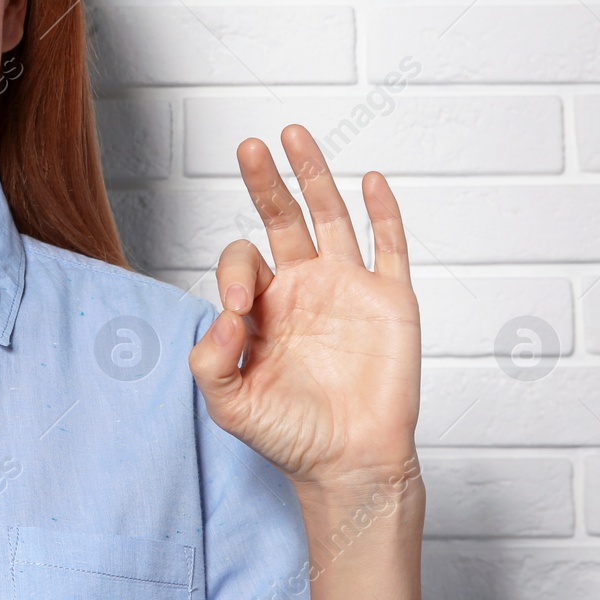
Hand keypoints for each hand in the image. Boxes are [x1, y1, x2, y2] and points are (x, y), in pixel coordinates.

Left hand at [188, 125, 420, 494]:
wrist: (348, 465)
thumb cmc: (290, 437)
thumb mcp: (229, 405)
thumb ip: (210, 362)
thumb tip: (222, 314)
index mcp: (264, 307)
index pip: (243, 260)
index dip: (235, 271)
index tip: (238, 308)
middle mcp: (304, 288)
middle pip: (282, 218)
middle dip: (265, 181)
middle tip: (249, 146)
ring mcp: (348, 289)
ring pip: (331, 217)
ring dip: (314, 175)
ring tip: (294, 134)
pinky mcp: (390, 300)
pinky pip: (389, 245)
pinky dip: (383, 212)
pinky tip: (369, 180)